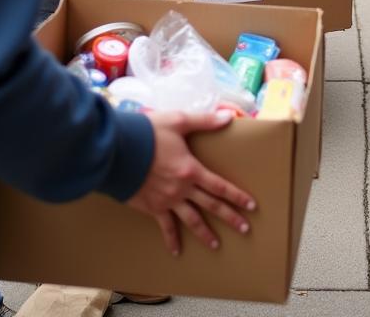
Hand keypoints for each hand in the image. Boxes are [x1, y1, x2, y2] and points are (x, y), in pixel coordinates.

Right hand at [128, 111, 255, 254]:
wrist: (118, 152)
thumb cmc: (148, 133)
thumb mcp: (179, 121)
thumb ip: (205, 121)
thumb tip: (229, 116)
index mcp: (191, 169)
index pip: (220, 186)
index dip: (237, 196)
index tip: (252, 206)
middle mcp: (182, 189)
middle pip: (211, 206)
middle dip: (230, 217)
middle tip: (245, 230)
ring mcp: (167, 201)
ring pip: (191, 220)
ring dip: (205, 233)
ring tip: (216, 245)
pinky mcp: (152, 208)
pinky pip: (165, 227)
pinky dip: (171, 239)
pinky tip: (176, 251)